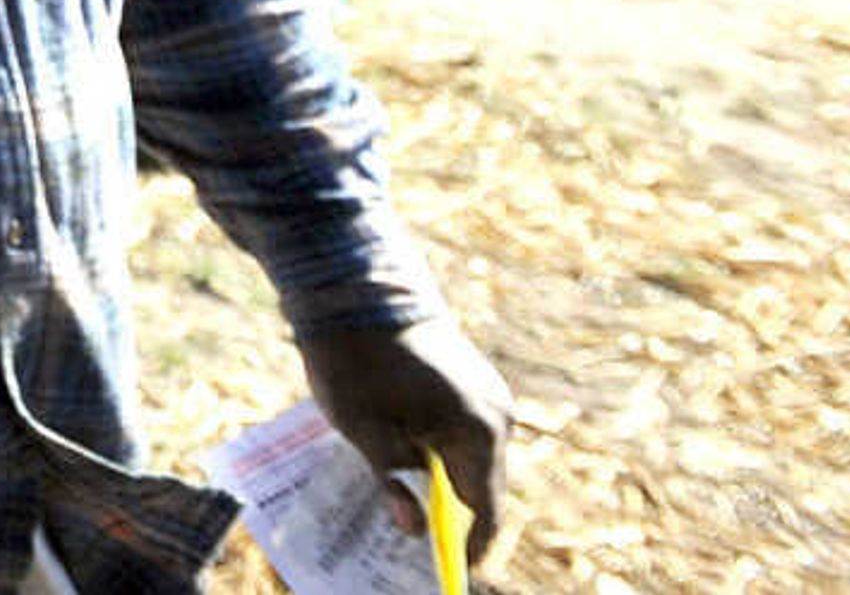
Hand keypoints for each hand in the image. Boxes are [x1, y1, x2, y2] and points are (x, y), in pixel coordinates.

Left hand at [298, 315, 511, 565]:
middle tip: (421, 554)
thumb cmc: (353, 357)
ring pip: (474, 460)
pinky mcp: (472, 381)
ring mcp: (488, 394)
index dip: (470, 548)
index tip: (452, 576)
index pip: (484, 510)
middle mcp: (496, 413)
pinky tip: (412, 470)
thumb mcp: (362, 429)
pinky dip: (445, 457)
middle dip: (456, 521)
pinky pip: (467, 434)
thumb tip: (412, 531)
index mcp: (478, 429)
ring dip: (448, 487)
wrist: (353, 283)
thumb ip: (392, 483)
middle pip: (483, 488)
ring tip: (412, 516)